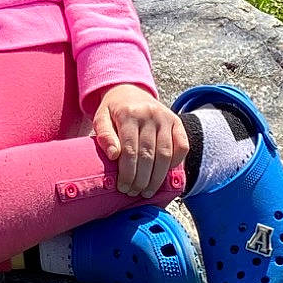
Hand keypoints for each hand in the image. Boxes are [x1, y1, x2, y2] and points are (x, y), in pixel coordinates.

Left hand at [93, 84, 188, 198]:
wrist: (129, 90)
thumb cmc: (114, 110)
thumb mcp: (100, 118)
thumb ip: (104, 135)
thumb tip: (113, 156)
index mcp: (129, 114)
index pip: (130, 150)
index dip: (127, 172)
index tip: (123, 187)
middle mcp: (150, 114)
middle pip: (148, 155)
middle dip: (141, 179)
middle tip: (134, 192)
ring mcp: (166, 118)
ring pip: (165, 154)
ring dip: (157, 177)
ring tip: (147, 190)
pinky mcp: (177, 122)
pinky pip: (182, 146)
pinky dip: (176, 162)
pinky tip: (164, 174)